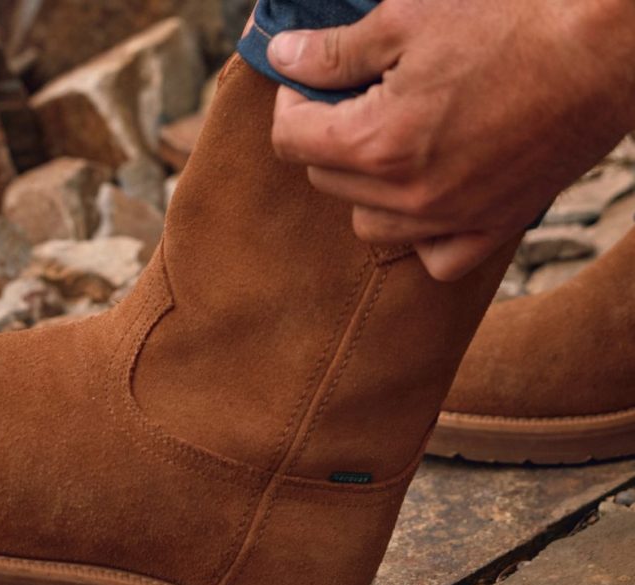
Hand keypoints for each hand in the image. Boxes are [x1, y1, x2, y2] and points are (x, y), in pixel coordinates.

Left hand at [267, 0, 634, 280]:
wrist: (605, 48)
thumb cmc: (510, 23)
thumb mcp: (406, 19)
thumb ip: (334, 51)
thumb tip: (284, 58)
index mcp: (376, 144)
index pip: (290, 140)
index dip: (291, 102)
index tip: (309, 80)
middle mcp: (408, 195)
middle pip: (324, 179)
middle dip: (325, 137)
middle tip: (353, 98)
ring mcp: (453, 218)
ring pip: (369, 223)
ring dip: (363, 186)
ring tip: (388, 142)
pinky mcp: (496, 226)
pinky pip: (436, 258)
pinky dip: (422, 234)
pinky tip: (428, 192)